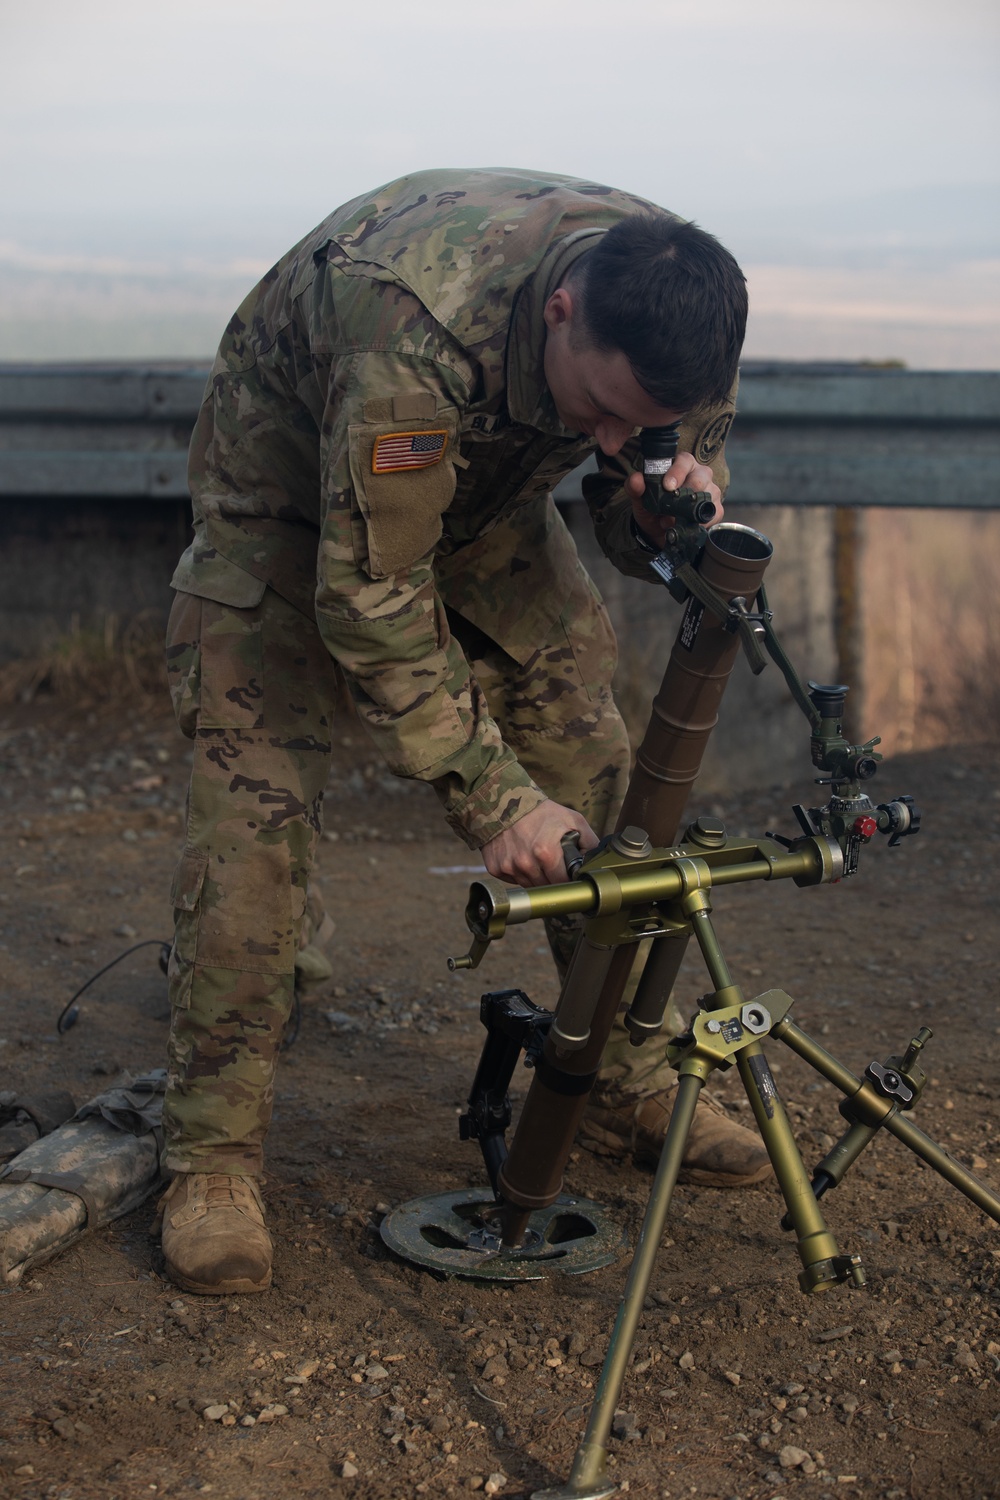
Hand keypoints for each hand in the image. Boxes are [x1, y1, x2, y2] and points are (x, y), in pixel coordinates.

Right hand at [482, 799, 598, 886]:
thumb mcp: (572, 820)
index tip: (568, 874)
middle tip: (553, 865)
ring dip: (535, 877)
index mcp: (546, 853)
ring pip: (529, 886)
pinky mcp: (495, 868)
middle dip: (552, 879)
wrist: (505, 802)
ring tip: (536, 860)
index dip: (567, 880)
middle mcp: (526, 864)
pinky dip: (518, 873)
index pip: (562, 883)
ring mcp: (508, 867)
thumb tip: (597, 862)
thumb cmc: (540, 811)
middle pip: (546, 887)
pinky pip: (512, 880)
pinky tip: (520, 858)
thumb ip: (589, 842)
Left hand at [625, 450, 723, 550]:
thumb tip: (636, 479)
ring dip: (690, 511)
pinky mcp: (716, 509)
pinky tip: (686, 526)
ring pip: (709, 495)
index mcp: (682, 465)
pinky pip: (714, 514)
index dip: (677, 472)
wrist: (659, 532)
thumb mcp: (640, 499)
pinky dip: (699, 523)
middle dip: (686, 493)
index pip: (685, 460)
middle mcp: (700, 475)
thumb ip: (635, 487)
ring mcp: (711, 491)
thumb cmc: (652, 508)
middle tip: (671, 507)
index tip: (667, 486)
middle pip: (701, 478)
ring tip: (672, 521)